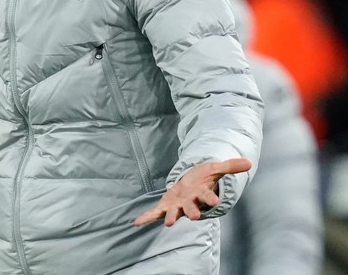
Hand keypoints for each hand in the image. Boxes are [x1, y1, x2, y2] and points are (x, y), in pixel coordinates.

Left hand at [133, 158, 251, 226]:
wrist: (191, 183)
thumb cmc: (204, 178)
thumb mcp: (216, 168)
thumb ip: (230, 166)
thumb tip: (249, 162)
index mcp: (201, 193)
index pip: (207, 196)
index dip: (210, 198)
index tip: (215, 201)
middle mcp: (190, 202)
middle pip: (191, 208)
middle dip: (192, 212)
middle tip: (195, 217)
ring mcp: (177, 205)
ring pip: (175, 213)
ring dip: (171, 217)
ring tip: (169, 224)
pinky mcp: (166, 205)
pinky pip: (155, 213)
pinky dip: (147, 217)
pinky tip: (137, 223)